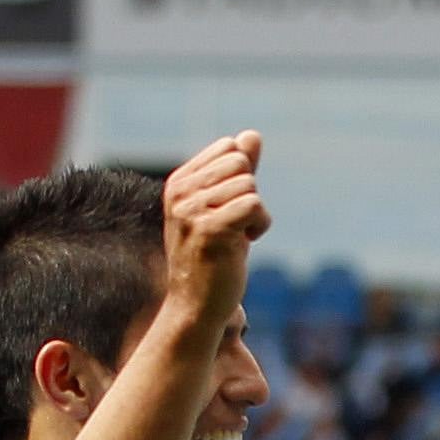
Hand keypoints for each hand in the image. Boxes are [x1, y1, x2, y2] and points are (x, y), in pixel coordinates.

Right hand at [162, 133, 269, 334]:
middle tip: (236, 224)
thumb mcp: (224, 207)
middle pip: (240, 163)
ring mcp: (191, 211)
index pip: (228, 148)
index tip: (230, 208)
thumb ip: (238, 171)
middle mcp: (180, 193)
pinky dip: (260, 225)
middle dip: (251, 194)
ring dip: (256, 215)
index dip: (242, 177)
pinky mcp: (210, 230)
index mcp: (179, 183)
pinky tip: (243, 244)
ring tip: (237, 238)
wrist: (197, 305)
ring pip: (250, 186)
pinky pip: (254, 205)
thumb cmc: (214, 257)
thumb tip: (252, 134)